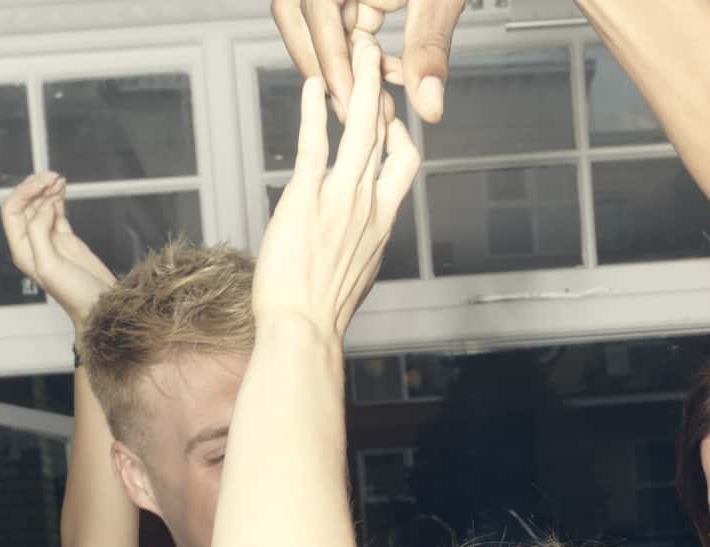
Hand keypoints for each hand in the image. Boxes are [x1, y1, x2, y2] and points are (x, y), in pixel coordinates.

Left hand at [0, 170, 118, 329]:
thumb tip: (44, 205)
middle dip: (36, 187)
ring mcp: (49, 239)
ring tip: (59, 179)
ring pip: (41, 205)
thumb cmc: (75, 294)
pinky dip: (57, 197)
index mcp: (22, 250)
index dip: (25, 193)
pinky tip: (63, 187)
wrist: (100, 307)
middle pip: (25, 204)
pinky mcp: (65, 238)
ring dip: (47, 189)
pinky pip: (56, 211)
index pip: (12, 211)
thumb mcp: (50, 265)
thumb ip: (39, 232)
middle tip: (53, 176)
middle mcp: (32, 243)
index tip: (44, 183)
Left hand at [254, 37, 420, 340]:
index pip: (404, 163)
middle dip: (381, 89)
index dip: (398, 132)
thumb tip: (348, 242)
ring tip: (356, 53)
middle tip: (375, 57)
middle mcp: (368, 206)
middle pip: (385, 134)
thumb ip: (356, 245)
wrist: (305, 330)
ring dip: (359, 85)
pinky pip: (316, 144)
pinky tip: (312, 88)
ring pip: (360, 130)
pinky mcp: (306, 200)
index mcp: (382, 222)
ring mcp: (340, 201)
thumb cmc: (321, 313)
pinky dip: (316, 112)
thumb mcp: (353, 275)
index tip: (386, 114)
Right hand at [273, 0, 466, 121]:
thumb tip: (427, 101)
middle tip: (348, 107)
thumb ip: (430, 47)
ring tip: (370, 98)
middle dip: (324, 64)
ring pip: (319, 23)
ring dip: (343, 62)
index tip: (347, 101)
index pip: (315, 10)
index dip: (329, 60)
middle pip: (298, 16)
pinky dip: (362, 51)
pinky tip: (388, 74)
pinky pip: (345, 21)